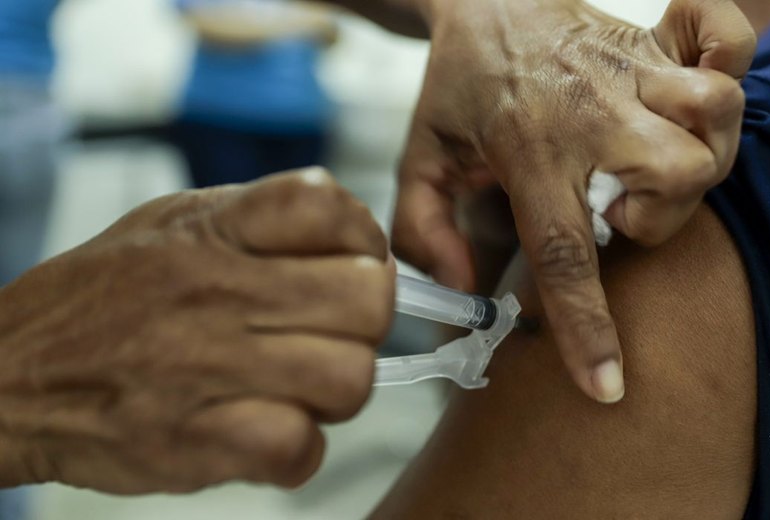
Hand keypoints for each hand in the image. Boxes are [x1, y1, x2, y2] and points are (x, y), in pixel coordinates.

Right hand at [0, 168, 393, 492]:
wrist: (6, 373)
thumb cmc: (104, 296)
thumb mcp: (171, 223)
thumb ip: (260, 220)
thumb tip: (353, 236)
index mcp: (213, 229)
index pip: (330, 206)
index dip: (363, 238)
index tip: (350, 263)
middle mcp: (214, 289)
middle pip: (368, 299)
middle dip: (365, 322)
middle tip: (330, 334)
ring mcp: (204, 366)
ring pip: (350, 377)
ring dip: (337, 389)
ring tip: (298, 386)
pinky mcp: (193, 441)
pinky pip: (299, 446)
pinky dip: (297, 449)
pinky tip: (268, 434)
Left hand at [392, 0, 754, 402]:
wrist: (479, 2)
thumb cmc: (455, 88)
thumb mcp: (418, 161)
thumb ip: (421, 230)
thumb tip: (459, 288)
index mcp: (527, 149)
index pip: (564, 251)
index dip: (588, 327)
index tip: (609, 384)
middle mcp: (589, 109)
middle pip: (675, 177)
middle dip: (660, 220)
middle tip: (619, 212)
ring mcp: (629, 68)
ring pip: (714, 117)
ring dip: (699, 158)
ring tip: (648, 167)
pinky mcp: (653, 39)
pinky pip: (725, 39)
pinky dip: (729, 64)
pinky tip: (691, 97)